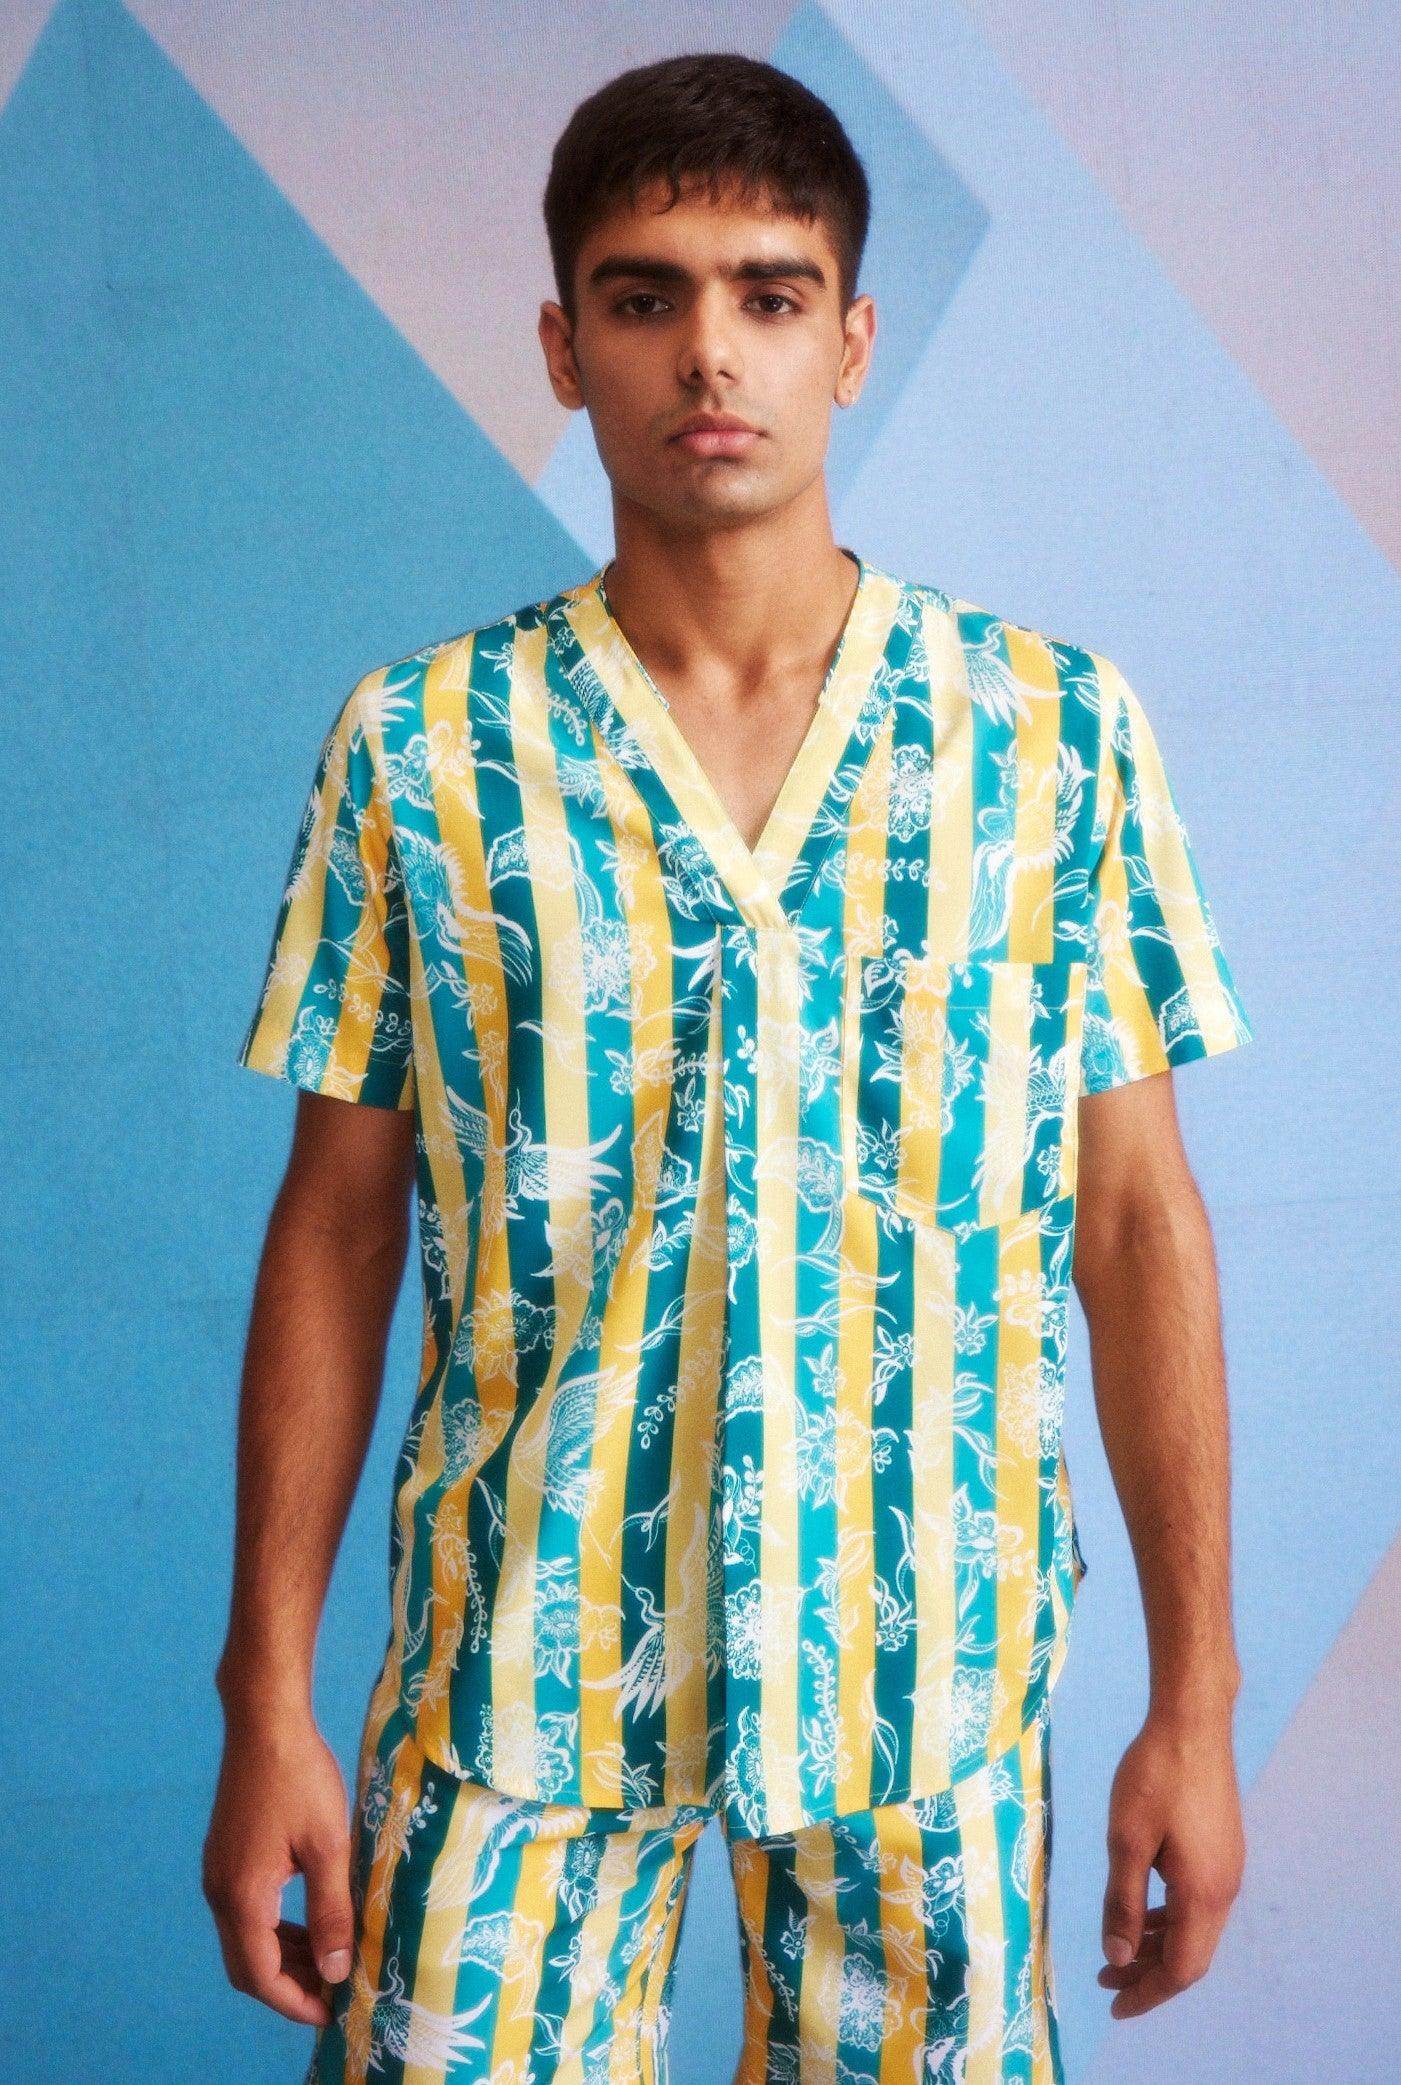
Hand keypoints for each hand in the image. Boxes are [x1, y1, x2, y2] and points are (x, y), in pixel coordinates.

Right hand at [202, 1710, 355, 2026]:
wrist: (265, 1721)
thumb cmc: (300, 1778)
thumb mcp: (328, 1846)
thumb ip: (331, 1912)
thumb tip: (334, 1970)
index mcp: (242, 1898)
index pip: (260, 1977)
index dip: (294, 2003)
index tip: (331, 2013)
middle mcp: (219, 1892)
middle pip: (246, 1965)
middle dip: (288, 1986)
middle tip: (333, 1990)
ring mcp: (218, 1872)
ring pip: (244, 1939)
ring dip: (281, 1957)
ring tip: (327, 1959)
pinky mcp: (225, 1855)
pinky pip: (244, 1912)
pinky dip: (273, 1929)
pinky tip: (307, 1921)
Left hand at [1097, 1707, 1245, 2018]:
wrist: (1192, 1720)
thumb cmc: (1155, 1776)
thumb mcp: (1125, 1841)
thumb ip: (1122, 1904)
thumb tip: (1118, 1959)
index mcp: (1203, 1894)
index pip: (1181, 1969)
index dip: (1148, 1994)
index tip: (1113, 2006)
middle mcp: (1224, 1888)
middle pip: (1191, 1955)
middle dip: (1149, 1975)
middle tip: (1105, 1981)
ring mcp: (1227, 1866)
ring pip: (1195, 1929)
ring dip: (1158, 1946)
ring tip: (1117, 1952)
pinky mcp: (1221, 1847)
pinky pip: (1197, 1903)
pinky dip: (1169, 1918)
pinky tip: (1142, 1910)